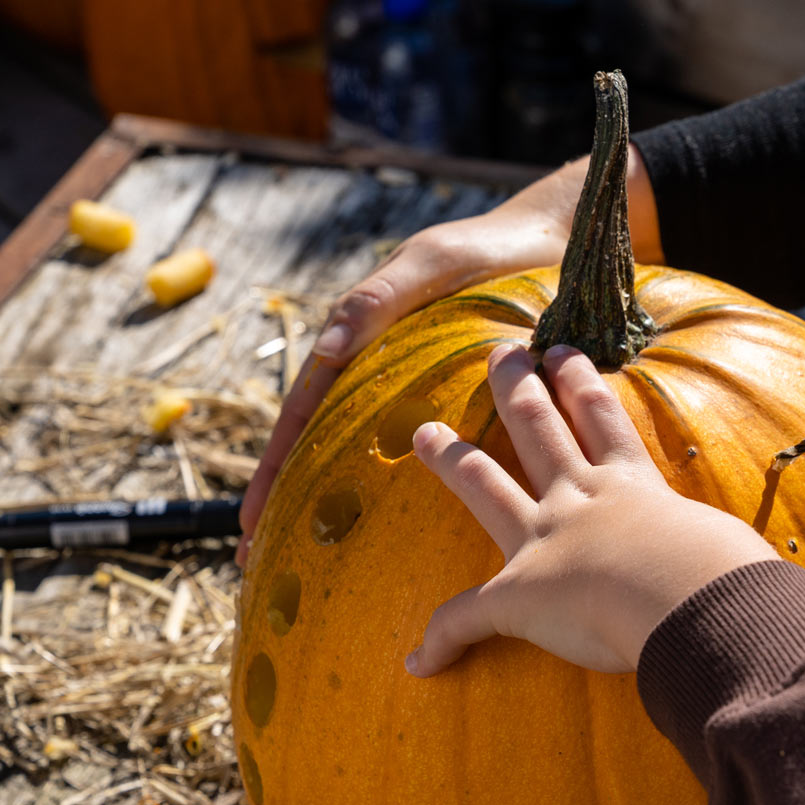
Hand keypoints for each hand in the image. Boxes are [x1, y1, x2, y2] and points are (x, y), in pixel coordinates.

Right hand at [236, 150, 663, 562]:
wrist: (553, 242)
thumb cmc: (487, 249)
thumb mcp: (430, 264)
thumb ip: (377, 300)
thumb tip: (324, 351)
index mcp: (359, 341)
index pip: (303, 416)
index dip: (275, 469)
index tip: (251, 522)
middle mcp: (380, 374)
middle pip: (321, 446)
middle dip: (288, 503)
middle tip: (257, 561)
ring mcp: (417, 392)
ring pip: (365, 457)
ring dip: (334, 505)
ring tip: (306, 561)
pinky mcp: (460, 404)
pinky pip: (422, 453)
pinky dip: (395, 491)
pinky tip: (394, 534)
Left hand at [404, 344, 778, 674]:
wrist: (691, 597)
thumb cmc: (727, 576)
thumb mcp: (730, 549)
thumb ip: (727, 558)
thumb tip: (758, 588)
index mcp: (633, 487)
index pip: (603, 422)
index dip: (581, 383)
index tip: (562, 351)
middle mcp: (581, 501)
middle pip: (538, 430)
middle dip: (515, 389)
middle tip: (498, 355)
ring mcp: (545, 540)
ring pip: (486, 485)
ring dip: (453, 459)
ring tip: (424, 433)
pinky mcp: (517, 596)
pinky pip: (466, 617)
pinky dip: (442, 639)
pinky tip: (421, 660)